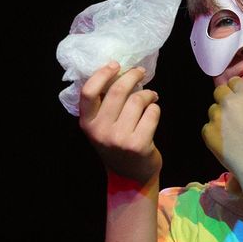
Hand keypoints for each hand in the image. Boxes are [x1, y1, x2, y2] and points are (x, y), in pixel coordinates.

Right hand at [76, 62, 161, 184]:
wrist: (130, 176)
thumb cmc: (117, 144)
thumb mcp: (101, 126)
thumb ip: (104, 104)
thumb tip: (119, 71)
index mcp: (87, 123)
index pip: (88, 92)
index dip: (102, 74)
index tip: (115, 65)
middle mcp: (100, 131)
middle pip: (117, 91)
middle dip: (132, 76)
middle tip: (140, 72)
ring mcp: (119, 139)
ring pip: (138, 100)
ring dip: (148, 94)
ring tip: (151, 96)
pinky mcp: (138, 145)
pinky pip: (152, 113)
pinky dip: (155, 109)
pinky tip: (153, 112)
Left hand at [200, 77, 242, 186]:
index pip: (234, 82)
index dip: (237, 91)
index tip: (241, 102)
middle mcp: (229, 102)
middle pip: (219, 92)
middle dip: (225, 100)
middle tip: (235, 116)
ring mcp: (216, 117)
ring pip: (212, 110)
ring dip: (219, 117)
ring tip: (233, 132)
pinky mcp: (207, 131)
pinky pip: (207, 127)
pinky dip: (214, 133)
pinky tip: (227, 142)